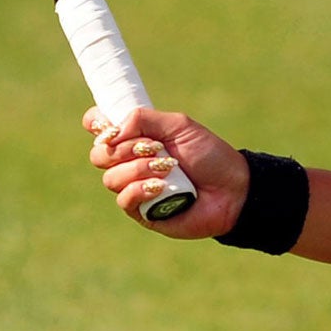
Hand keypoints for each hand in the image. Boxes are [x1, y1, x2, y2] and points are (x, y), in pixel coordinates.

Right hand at [83, 106, 248, 238]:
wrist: (233, 188)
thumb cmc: (210, 155)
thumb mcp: (179, 126)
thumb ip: (143, 119)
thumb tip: (109, 132)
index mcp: (137, 138)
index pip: (99, 129)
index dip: (97, 124)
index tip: (107, 125)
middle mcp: (131, 162)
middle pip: (98, 155)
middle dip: (123, 149)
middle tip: (154, 148)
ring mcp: (134, 187)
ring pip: (111, 177)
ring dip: (138, 169)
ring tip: (168, 168)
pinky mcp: (142, 211)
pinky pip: (124, 199)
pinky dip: (139, 189)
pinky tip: (160, 187)